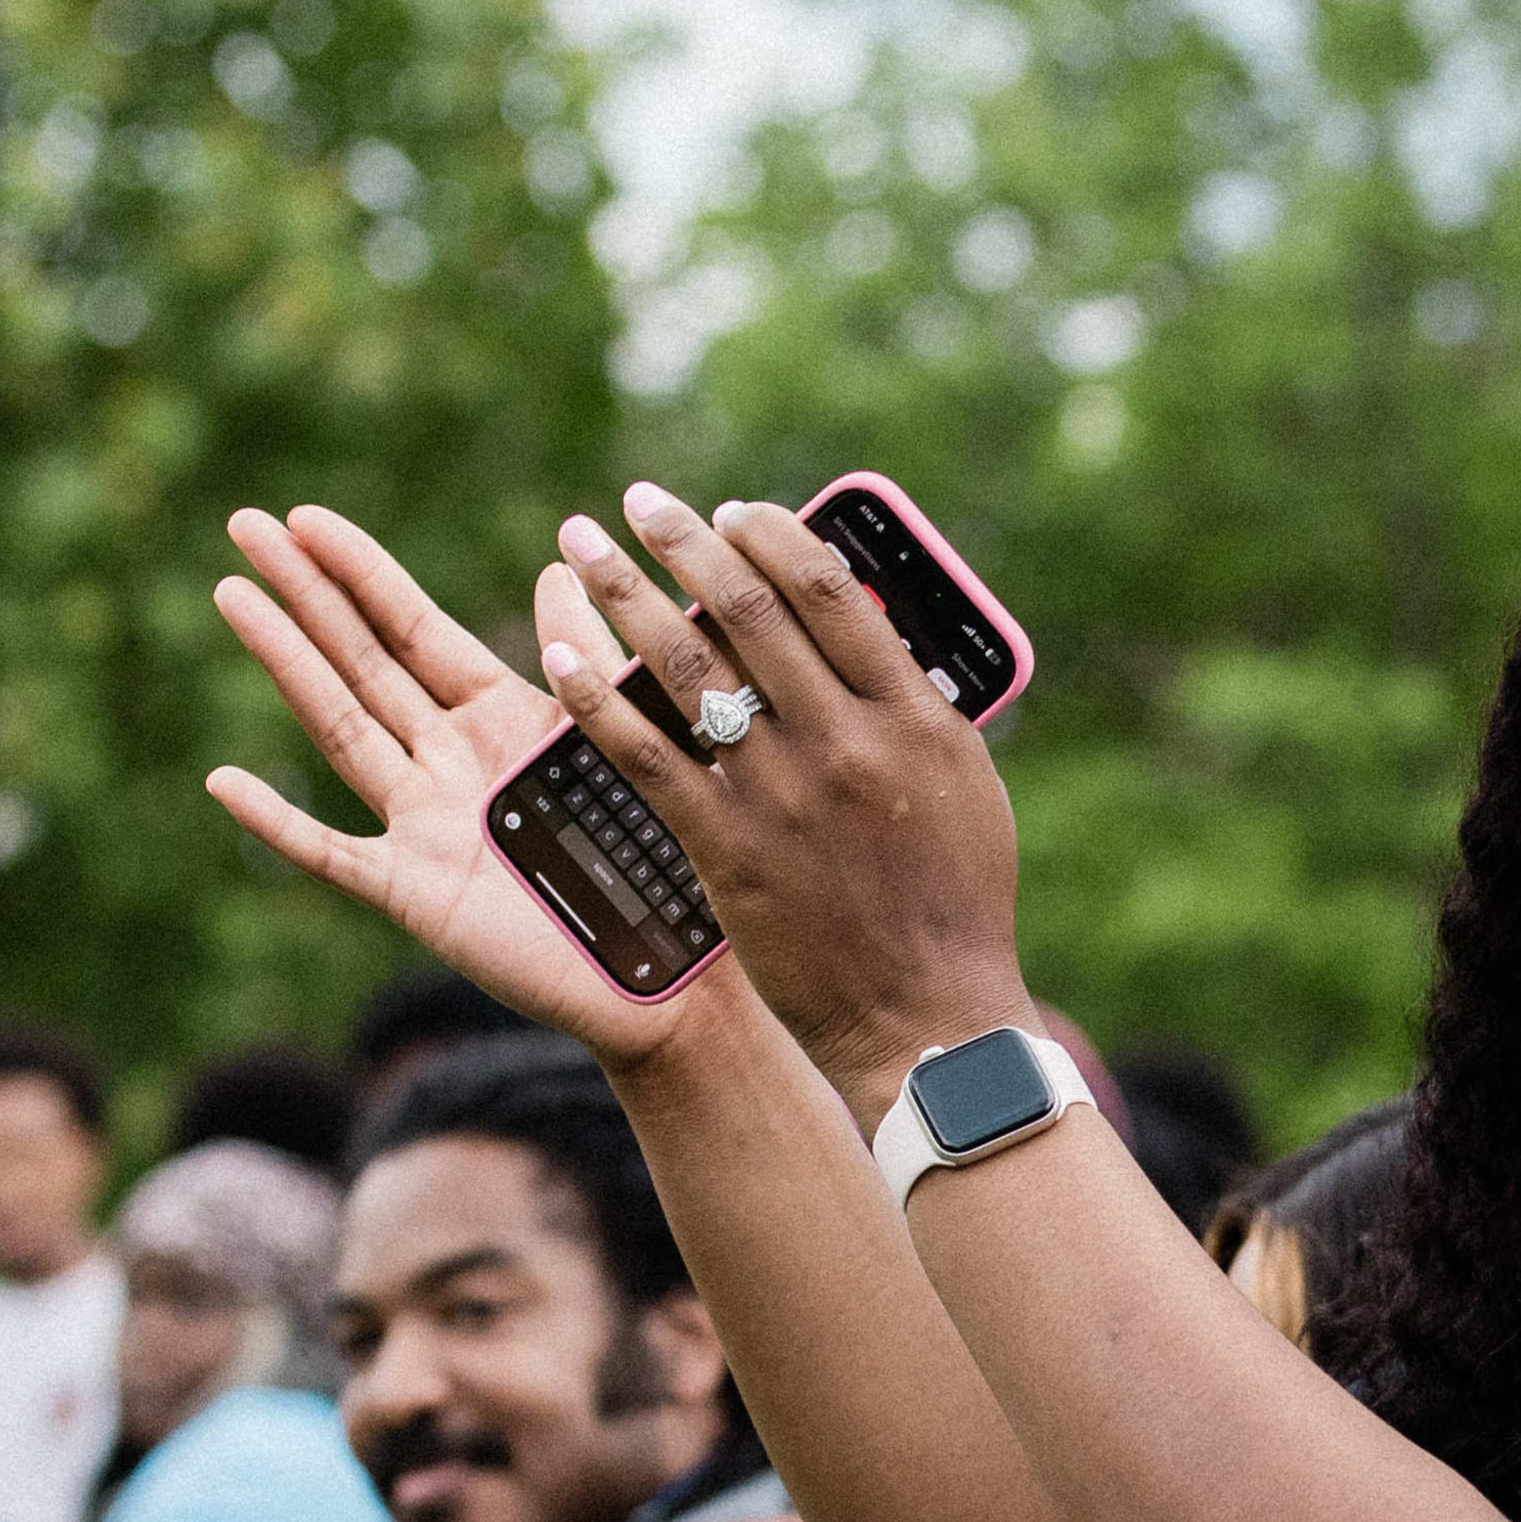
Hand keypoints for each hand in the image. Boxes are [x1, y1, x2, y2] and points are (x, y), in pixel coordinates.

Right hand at [204, 506, 732, 1071]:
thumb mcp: (623, 741)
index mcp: (499, 718)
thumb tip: (559, 564)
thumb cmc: (658, 862)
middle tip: (243, 524)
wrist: (669, 974)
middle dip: (305, 593)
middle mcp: (448, 762)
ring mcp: (424, 825)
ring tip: (232, 594)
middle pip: (362, 661)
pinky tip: (223, 781)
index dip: (360, 573)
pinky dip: (279, 822)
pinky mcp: (416, 893)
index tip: (304, 517)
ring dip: (285, 662)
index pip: (413, 628)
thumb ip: (590, 660)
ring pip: (340, 727)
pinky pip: (334, 855)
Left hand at [547, 484, 1032, 1122]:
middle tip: (638, 503)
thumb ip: (919, 708)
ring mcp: (781, 792)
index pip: (829, 590)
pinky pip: (644, 753)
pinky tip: (556, 654)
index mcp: (916, 716)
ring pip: (684, 664)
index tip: (730, 513)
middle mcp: (847, 740)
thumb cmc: (956, 905)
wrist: (928, 1018)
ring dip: (621, 591)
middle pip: (747, 607)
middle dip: (680, 539)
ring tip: (579, 546)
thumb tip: (869, 629)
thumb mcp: (964, 788)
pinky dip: (594, 695)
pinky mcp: (726, 847)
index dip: (769, 536)